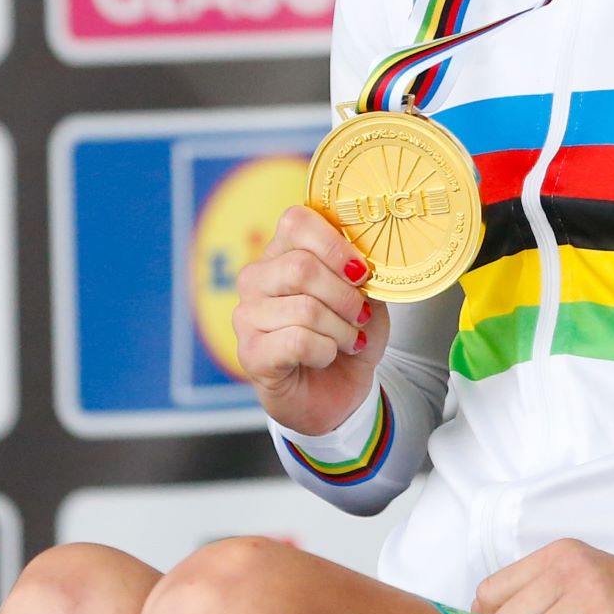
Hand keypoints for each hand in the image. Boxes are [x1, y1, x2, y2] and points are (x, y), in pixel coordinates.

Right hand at [234, 203, 381, 439]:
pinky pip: (297, 341)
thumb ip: (361, 270)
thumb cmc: (348, 337)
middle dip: (345, 296)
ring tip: (349, 340)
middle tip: (361, 314)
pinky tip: (326, 356)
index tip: (361, 271)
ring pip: (305, 308)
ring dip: (341, 329)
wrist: (337, 392)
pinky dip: (325, 350)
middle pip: (301, 267)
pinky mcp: (250, 353)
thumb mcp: (365, 296)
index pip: (295, 222)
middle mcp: (256, 278)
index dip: (335, 245)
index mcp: (282, 252)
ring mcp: (247, 315)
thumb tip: (366, 256)